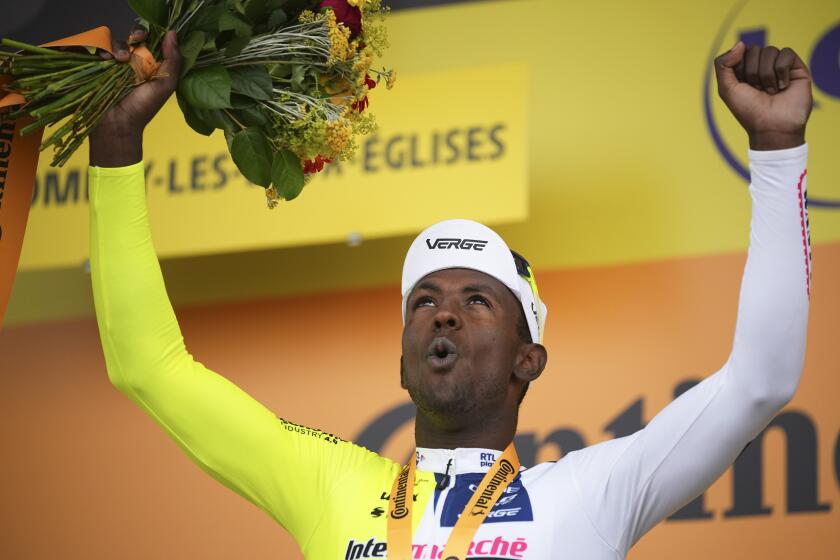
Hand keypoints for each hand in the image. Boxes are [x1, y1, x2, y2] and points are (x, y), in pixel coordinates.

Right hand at [89, 28, 181, 166]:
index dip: (152, 34)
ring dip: (119, 46)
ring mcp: (117, 64)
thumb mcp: (165, 84)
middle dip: (135, 34)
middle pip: (134, 37)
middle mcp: (136, 62)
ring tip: (120, 60)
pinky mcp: (101, 66)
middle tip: (135, 39)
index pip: (153, 41)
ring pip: (117, 42)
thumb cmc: (144, 107)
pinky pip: (101, 50)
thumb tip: (172, 33)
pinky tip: (107, 60)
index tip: (150, 35)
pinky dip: (104, 51)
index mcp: (153, 65)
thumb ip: (173, 59)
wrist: (118, 122)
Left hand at [713, 42, 811, 149]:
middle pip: (754, 50)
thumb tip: (740, 43)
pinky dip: (782, 70)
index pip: (740, 52)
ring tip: (771, 91)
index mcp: (744, 71)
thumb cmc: (748, 110)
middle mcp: (762, 67)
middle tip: (758, 91)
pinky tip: (783, 86)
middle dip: (753, 72)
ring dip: (766, 75)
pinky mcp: (796, 68)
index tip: (743, 87)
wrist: (772, 127)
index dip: (739, 68)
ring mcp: (779, 67)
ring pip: (770, 51)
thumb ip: (723, 64)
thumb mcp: (726, 89)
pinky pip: (787, 53)